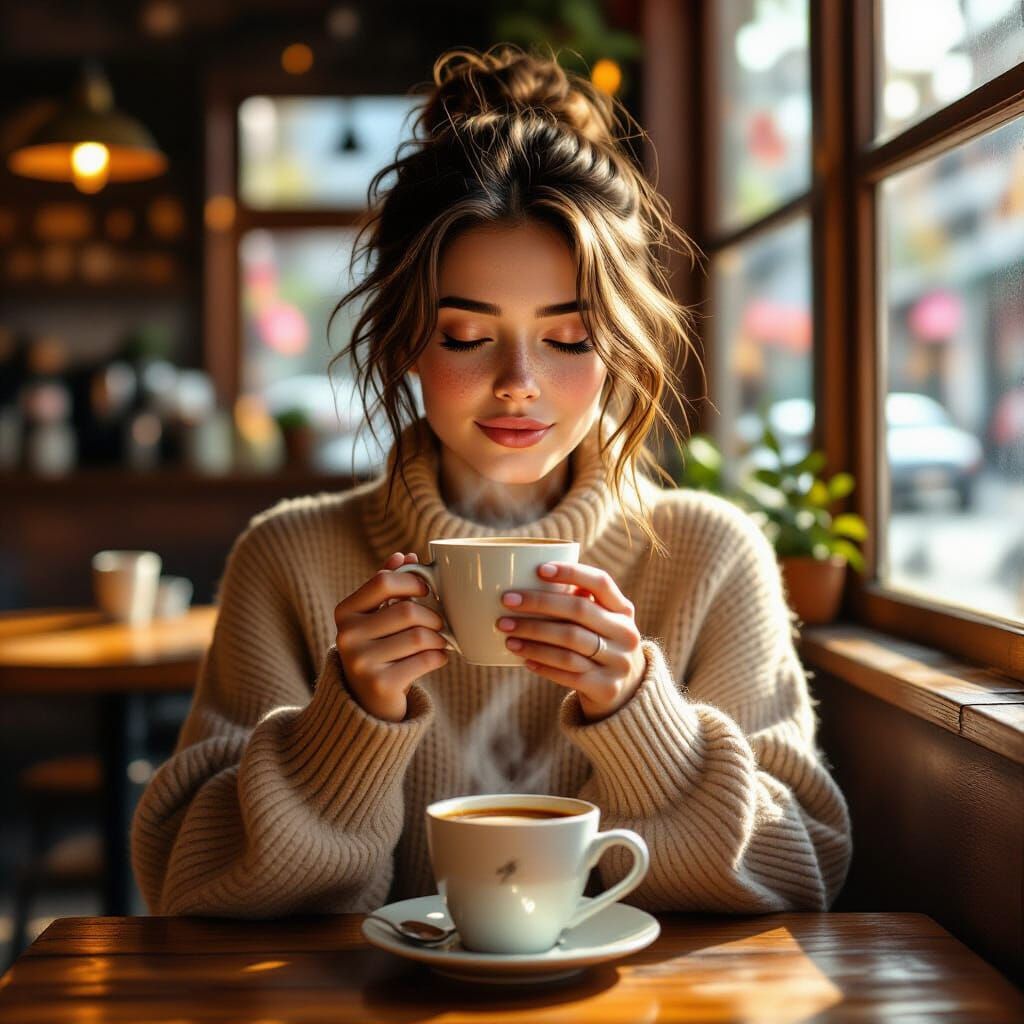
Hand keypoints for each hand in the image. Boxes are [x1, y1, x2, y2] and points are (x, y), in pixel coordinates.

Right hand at [334, 552, 448, 721]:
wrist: (367, 703)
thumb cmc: (378, 649)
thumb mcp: (375, 616)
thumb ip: (387, 586)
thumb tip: (405, 555)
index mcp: (345, 612)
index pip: (383, 582)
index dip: (412, 582)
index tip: (426, 591)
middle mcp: (346, 636)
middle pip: (407, 611)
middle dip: (432, 616)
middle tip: (439, 624)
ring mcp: (360, 662)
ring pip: (419, 637)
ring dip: (438, 639)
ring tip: (439, 642)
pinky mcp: (379, 685)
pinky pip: (424, 660)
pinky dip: (439, 657)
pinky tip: (438, 658)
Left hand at [496, 561, 645, 721]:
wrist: (626, 690)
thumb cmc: (600, 644)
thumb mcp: (602, 622)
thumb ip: (579, 603)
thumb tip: (530, 582)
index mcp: (624, 609)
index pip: (600, 582)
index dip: (571, 572)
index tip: (539, 570)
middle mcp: (625, 633)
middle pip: (578, 611)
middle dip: (538, 603)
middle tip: (506, 601)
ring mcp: (617, 662)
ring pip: (569, 643)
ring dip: (533, 637)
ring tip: (507, 635)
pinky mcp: (606, 687)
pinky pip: (568, 673)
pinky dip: (543, 665)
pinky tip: (523, 659)